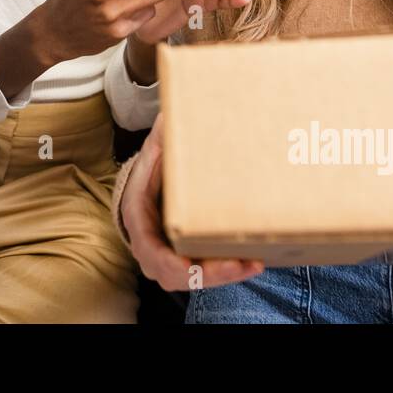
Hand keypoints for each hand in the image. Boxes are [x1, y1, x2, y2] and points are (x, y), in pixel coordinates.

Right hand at [122, 114, 265, 290]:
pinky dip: (228, 271)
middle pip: (176, 274)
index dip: (171, 262)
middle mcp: (149, 246)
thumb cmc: (154, 166)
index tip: (192, 265)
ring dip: (225, 276)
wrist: (151, 183)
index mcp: (138, 218)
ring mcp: (167, 258)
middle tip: (242, 264)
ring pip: (194, 279)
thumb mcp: (156, 147)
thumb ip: (163, 135)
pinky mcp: (186, 260)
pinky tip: (255, 261)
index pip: (150, 250)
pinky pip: (205, 274)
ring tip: (254, 263)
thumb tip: (172, 112)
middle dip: (211, 274)